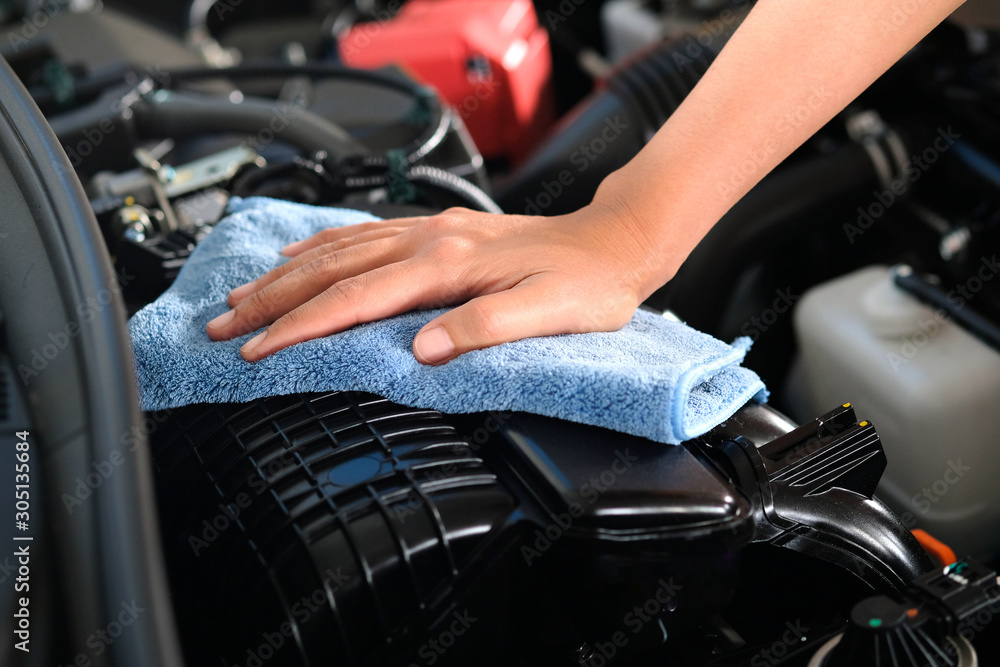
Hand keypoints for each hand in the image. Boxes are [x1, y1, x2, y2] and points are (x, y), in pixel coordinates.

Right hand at [206, 190, 675, 364]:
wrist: (613, 241)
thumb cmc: (586, 284)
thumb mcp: (546, 313)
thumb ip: (484, 328)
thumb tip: (422, 348)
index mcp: (447, 264)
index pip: (354, 297)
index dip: (299, 325)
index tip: (257, 348)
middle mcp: (429, 240)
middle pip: (330, 268)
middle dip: (270, 300)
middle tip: (221, 325)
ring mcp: (430, 231)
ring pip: (339, 248)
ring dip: (284, 274)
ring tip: (241, 295)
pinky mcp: (437, 232)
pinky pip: (362, 233)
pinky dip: (321, 245)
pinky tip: (299, 253)